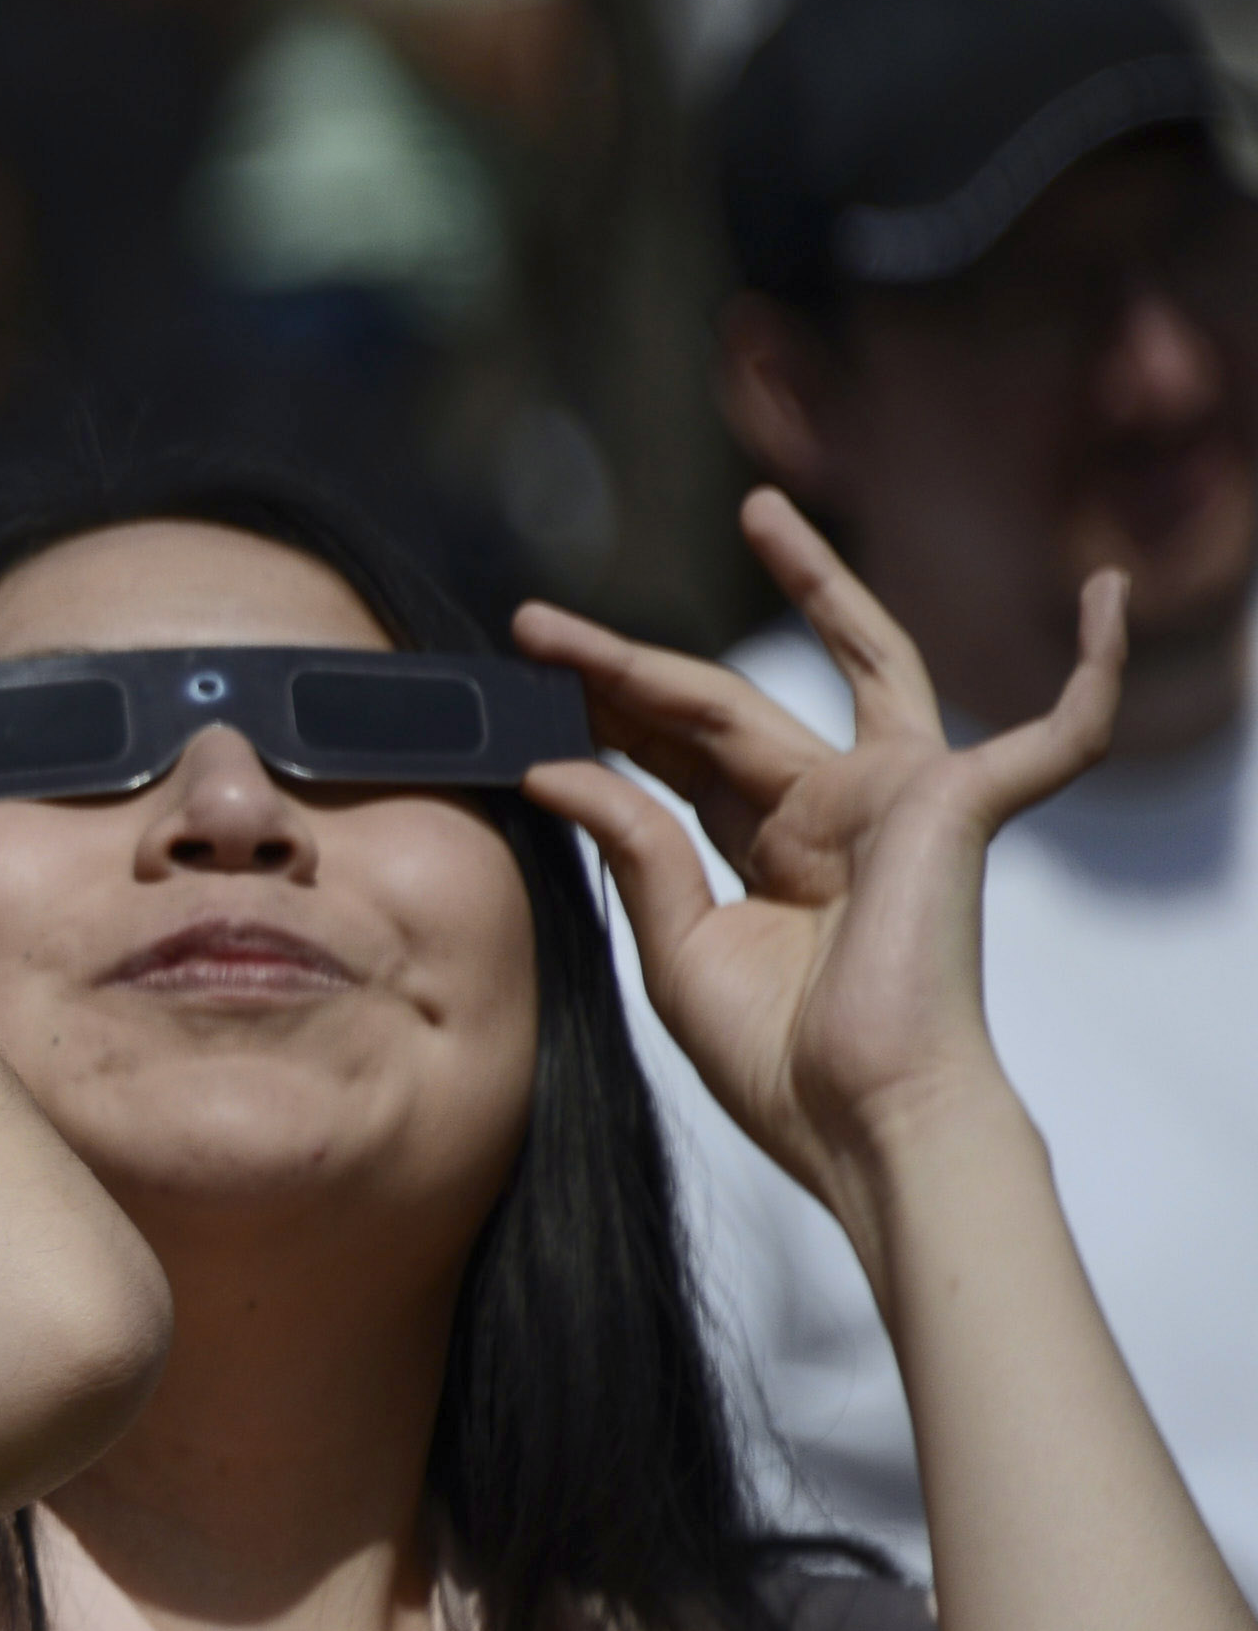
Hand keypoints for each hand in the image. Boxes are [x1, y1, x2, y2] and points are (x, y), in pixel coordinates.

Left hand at [517, 490, 1120, 1236]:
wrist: (861, 1122)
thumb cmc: (781, 1065)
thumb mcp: (676, 948)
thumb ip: (633, 847)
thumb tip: (559, 767)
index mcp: (769, 854)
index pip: (676, 756)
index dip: (604, 713)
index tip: (525, 677)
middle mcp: (834, 814)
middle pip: (726, 705)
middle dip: (634, 663)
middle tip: (539, 623)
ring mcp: (902, 802)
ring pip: (850, 664)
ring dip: (815, 582)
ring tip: (757, 508)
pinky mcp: (960, 806)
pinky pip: (1058, 733)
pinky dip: (1095, 667)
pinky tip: (1106, 591)